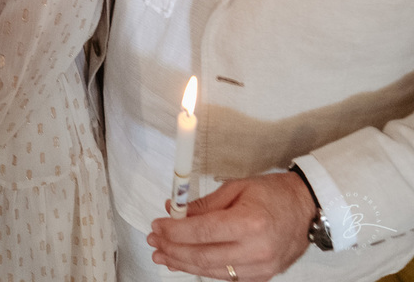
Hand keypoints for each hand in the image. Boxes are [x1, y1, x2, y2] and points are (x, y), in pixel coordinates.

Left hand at [147, 172, 315, 280]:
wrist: (308, 209)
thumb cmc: (273, 193)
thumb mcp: (236, 188)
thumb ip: (204, 204)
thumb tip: (172, 211)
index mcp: (250, 223)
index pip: (202, 232)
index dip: (174, 231)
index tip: (156, 226)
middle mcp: (257, 250)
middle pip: (203, 256)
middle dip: (173, 250)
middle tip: (153, 242)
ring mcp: (262, 267)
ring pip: (212, 270)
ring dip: (183, 263)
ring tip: (162, 255)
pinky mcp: (263, 276)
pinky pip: (226, 275)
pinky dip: (203, 269)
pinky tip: (185, 262)